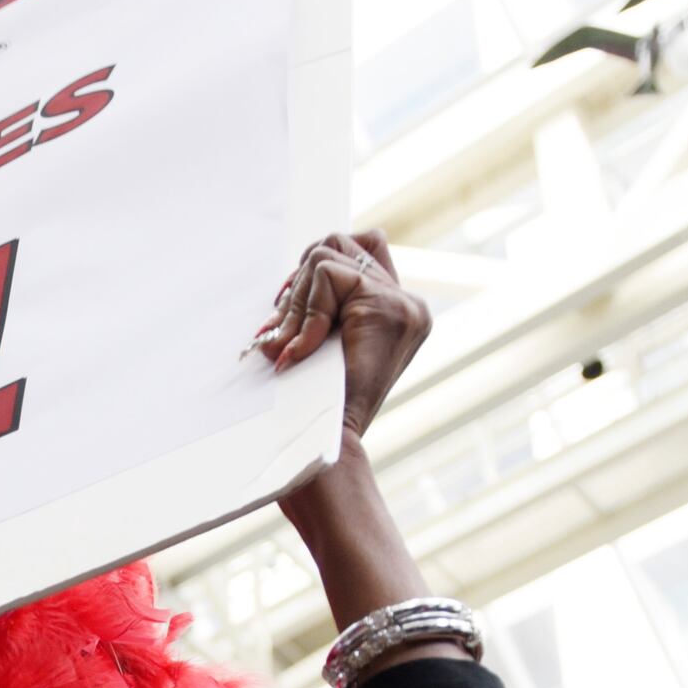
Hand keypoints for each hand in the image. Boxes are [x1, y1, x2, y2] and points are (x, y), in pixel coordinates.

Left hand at [256, 232, 428, 443]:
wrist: (326, 445)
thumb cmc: (315, 404)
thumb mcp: (320, 343)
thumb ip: (324, 306)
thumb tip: (299, 270)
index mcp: (401, 311)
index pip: (364, 245)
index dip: (318, 269)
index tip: (288, 311)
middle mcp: (410, 304)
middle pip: (342, 242)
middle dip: (299, 284)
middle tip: (277, 331)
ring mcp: (403, 304)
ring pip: (328, 256)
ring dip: (297, 301)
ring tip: (288, 345)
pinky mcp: (387, 306)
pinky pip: (328, 276)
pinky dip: (304, 312)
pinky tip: (299, 351)